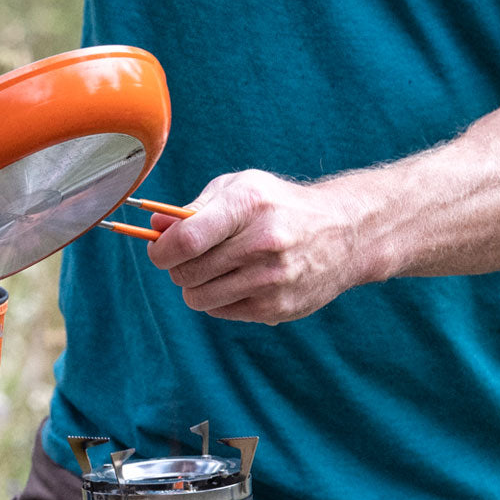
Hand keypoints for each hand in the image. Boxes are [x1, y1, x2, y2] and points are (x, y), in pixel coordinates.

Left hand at [146, 171, 370, 323]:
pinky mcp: (277, 307)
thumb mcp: (240, 188)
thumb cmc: (281, 206)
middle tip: (190, 256)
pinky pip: (220, 310)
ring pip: (198, 298)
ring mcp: (271, 280)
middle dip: (177, 266)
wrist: (346, 233)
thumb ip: (194, 208)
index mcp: (248, 205)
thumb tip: (153, 224)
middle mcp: (262, 243)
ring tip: (215, 268)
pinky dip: (219, 298)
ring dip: (195, 285)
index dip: (161, 250)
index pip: (186, 240)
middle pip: (187, 272)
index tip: (159, 249)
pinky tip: (240, 280)